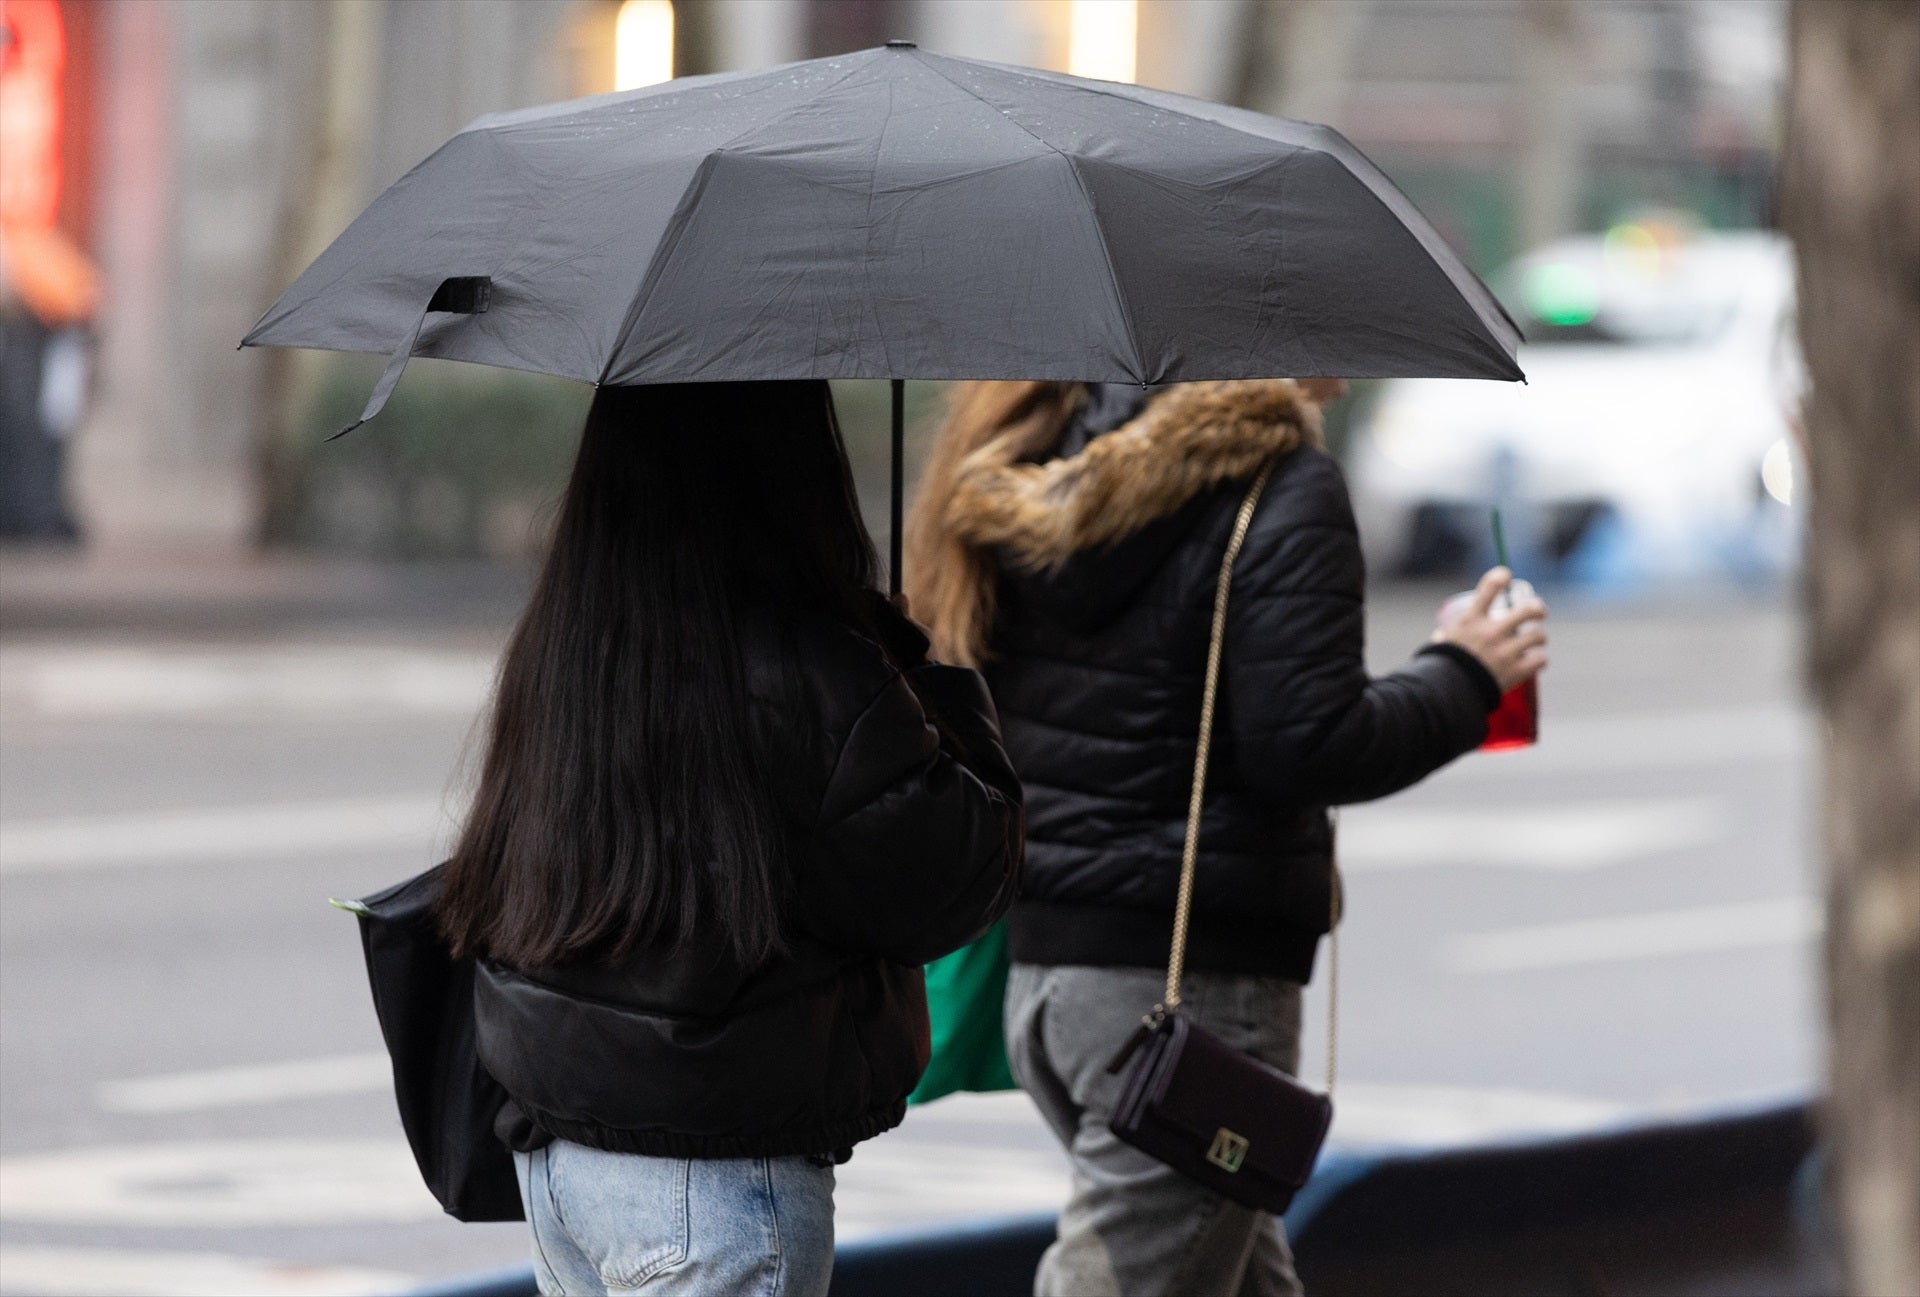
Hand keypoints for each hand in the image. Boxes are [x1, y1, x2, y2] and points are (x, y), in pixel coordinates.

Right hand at [1435, 567, 1547, 692]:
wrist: (1447, 694)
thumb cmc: (1442, 667)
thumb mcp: (1443, 642)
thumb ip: (1448, 634)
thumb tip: (1444, 634)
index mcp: (1471, 620)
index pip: (1490, 586)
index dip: (1502, 575)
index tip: (1507, 576)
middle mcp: (1491, 632)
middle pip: (1527, 609)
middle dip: (1538, 609)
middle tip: (1539, 614)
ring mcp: (1505, 652)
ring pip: (1538, 636)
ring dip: (1539, 638)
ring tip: (1536, 643)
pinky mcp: (1515, 671)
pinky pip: (1540, 660)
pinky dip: (1539, 660)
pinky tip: (1534, 662)